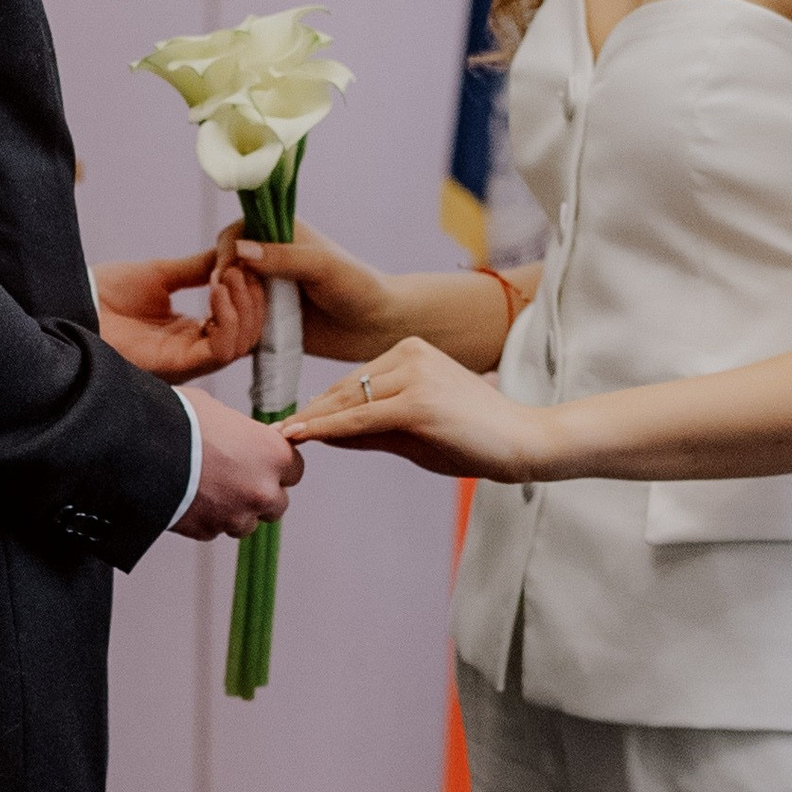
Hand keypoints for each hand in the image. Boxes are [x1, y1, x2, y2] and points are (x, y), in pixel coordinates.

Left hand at [97, 248, 266, 379]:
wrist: (74, 300)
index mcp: (190, 333)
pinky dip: (228, 319)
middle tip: (240, 268)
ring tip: (227, 277)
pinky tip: (216, 291)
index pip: (241, 322)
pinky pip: (220, 351)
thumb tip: (233, 254)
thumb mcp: (161, 274)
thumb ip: (198, 268)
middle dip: (252, 300)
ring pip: (240, 346)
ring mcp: (186, 361)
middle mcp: (193, 351)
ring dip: (243, 307)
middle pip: (248, 336)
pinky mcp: (177, 365)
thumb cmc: (106, 292)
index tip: (244, 262)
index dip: (250, 293)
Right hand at [172, 388, 304, 538]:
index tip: (262, 463)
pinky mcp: (209, 531)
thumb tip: (242, 437)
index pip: (295, 470)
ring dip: (234, 511)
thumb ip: (241, 432)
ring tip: (208, 490)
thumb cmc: (180, 421)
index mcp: (273, 455)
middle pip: (277, 504)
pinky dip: (206, 519)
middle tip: (236, 479)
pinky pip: (216, 529)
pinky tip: (189, 498)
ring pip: (247, 523)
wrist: (141, 449)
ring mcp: (237, 516)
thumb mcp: (218, 413)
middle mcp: (263, 490)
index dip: (277, 466)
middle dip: (260, 494)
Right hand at [211, 219, 397, 363]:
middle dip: (223, 287)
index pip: (233, 235)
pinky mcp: (263, 321)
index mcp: (278, 233)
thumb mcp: (322, 266)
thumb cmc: (358, 287)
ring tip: (239, 326)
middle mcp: (266, 261)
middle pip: (223, 267)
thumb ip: (283, 257)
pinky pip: (236, 324)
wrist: (375, 328)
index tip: (229, 277)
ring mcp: (263, 292)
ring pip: (225, 298)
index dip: (226, 255)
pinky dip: (232, 332)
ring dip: (226, 311)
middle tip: (232, 306)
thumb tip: (241, 250)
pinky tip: (239, 341)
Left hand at [284, 337, 549, 481]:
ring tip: (277, 441)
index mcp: (411, 350)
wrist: (521, 442)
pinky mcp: (418, 401)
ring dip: (311, 424)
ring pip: (349, 404)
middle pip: (345, 390)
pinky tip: (299, 437)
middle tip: (270, 435)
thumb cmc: (473, 439)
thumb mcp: (411, 431)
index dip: (318, 407)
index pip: (353, 382)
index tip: (288, 425)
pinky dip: (327, 430)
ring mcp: (415, 374)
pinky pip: (361, 418)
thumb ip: (368, 429)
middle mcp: (410, 353)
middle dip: (308, 415)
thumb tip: (322, 435)